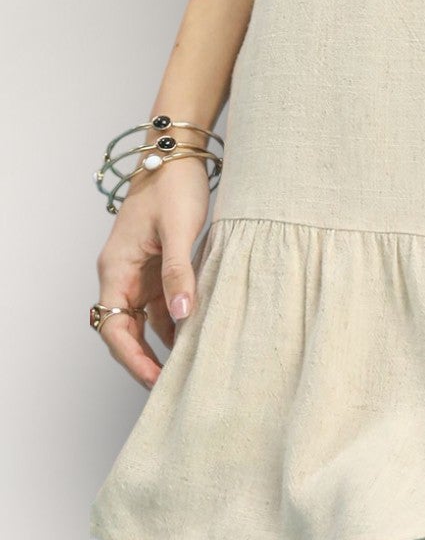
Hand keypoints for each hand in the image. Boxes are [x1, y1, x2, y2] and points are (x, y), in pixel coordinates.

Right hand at [94, 163, 210, 386]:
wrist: (177, 154)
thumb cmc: (174, 187)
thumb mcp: (180, 231)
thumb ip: (180, 274)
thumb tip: (184, 316)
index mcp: (116, 269)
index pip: (114, 327)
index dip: (131, 358)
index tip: (154, 380)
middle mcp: (122, 274)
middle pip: (125, 330)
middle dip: (144, 359)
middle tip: (170, 385)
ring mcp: (139, 271)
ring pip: (144, 319)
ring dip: (162, 342)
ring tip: (187, 366)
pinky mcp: (157, 266)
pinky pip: (162, 303)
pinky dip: (175, 320)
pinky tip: (195, 333)